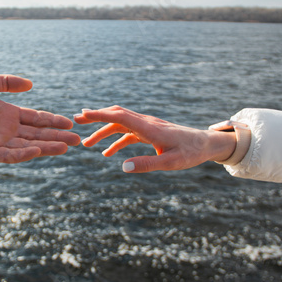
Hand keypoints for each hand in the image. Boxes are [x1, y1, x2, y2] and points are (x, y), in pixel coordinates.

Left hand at [0, 74, 80, 162]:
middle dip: (57, 137)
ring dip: (47, 147)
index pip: (36, 119)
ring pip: (28, 146)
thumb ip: (8, 82)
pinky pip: (9, 155)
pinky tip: (37, 150)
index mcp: (8, 113)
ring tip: (66, 146)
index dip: (53, 121)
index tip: (70, 122)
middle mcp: (7, 129)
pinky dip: (23, 154)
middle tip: (77, 139)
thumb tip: (31, 85)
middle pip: (37, 135)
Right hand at [74, 106, 236, 172]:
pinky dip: (115, 141)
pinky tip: (107, 154)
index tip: (82, 115)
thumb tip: (123, 167)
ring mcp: (146, 126)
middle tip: (76, 121)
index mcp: (149, 128)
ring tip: (86, 144)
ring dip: (102, 132)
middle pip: (116, 115)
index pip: (120, 116)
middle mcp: (145, 123)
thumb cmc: (190, 153)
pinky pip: (127, 134)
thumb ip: (148, 164)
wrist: (205, 144)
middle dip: (95, 117)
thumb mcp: (171, 162)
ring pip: (119, 124)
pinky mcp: (149, 132)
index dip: (100, 115)